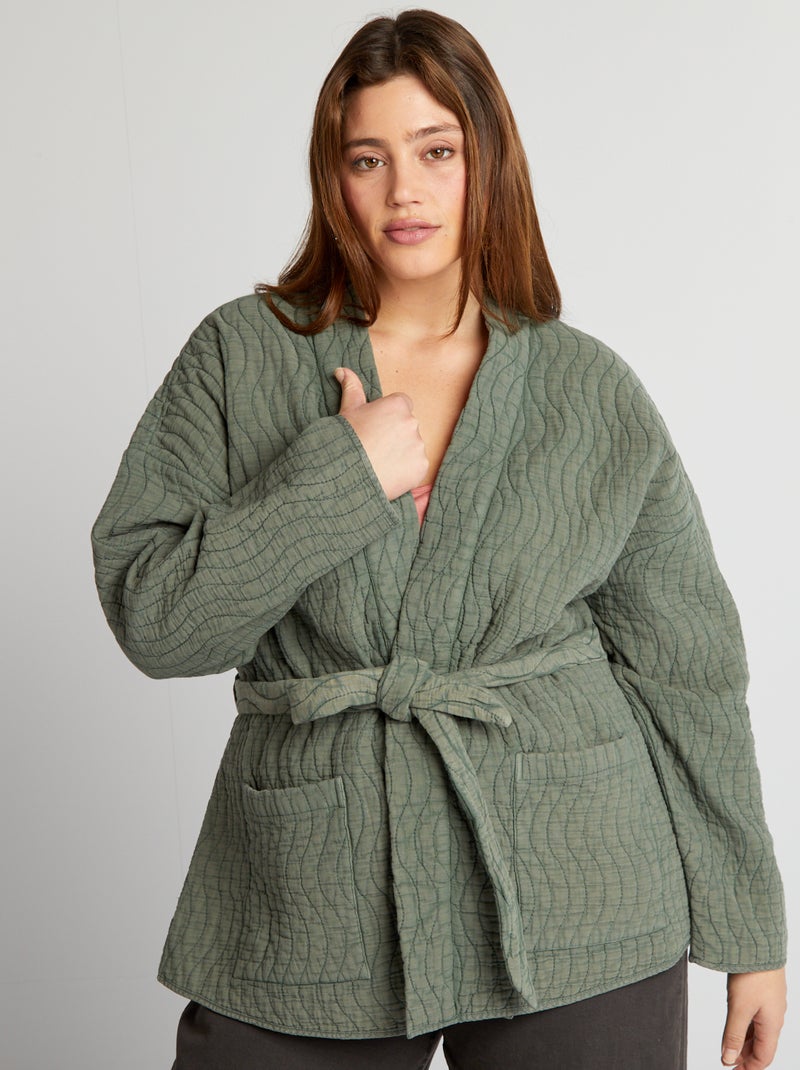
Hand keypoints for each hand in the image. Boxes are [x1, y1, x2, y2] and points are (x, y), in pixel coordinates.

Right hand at [335, 367, 427, 500]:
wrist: (347, 472)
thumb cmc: (346, 439)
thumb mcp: (347, 410)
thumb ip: (352, 388)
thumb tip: (342, 370)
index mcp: (397, 405)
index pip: (402, 405)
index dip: (389, 416)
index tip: (376, 428)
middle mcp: (412, 422)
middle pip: (408, 426)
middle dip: (396, 435)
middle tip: (376, 447)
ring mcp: (419, 445)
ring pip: (413, 447)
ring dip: (402, 453)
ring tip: (380, 463)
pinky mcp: (421, 466)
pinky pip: (416, 466)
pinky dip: (406, 471)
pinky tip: (388, 473)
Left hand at [721, 968, 786, 1068]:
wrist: (757, 944)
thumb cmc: (753, 974)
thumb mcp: (739, 1008)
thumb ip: (733, 1034)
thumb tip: (728, 1058)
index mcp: (772, 1024)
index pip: (764, 1056)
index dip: (749, 1068)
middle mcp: (774, 1016)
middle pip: (761, 1045)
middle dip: (745, 1056)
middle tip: (729, 1062)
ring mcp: (769, 1004)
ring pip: (757, 1031)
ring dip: (744, 1041)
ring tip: (729, 1048)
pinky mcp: (762, 992)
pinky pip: (755, 1017)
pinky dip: (745, 1026)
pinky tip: (735, 1027)